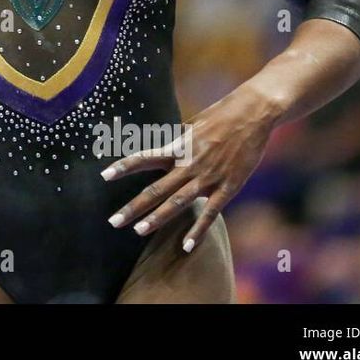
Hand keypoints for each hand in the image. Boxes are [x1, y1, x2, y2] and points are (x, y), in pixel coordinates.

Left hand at [99, 83, 277, 252]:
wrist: (254, 113)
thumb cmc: (222, 115)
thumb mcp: (193, 125)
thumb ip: (178, 141)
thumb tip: (165, 147)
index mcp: (178, 147)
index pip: (145, 158)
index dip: (124, 167)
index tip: (104, 175)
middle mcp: (189, 164)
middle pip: (156, 189)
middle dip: (134, 206)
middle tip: (113, 222)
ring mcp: (208, 177)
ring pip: (177, 203)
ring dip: (157, 218)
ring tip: (138, 232)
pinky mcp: (228, 187)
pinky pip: (210, 212)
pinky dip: (197, 231)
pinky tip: (186, 246)